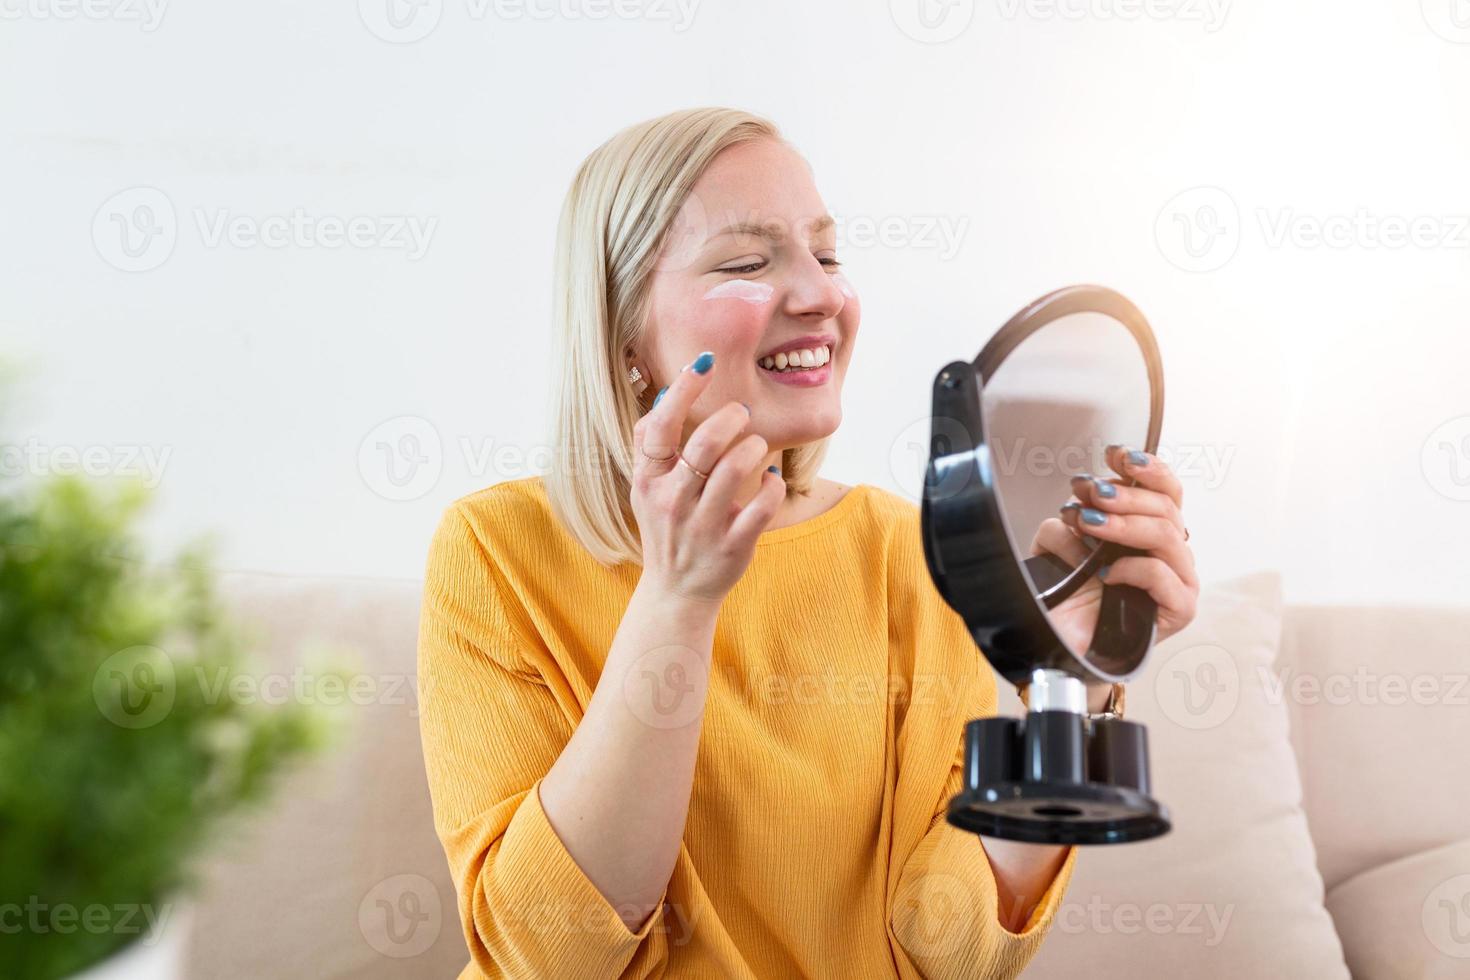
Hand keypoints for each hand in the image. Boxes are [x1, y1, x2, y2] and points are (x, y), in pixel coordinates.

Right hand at [630, 352, 785, 605]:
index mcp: (648, 482)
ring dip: (753, 447)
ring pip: (735, 469)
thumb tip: (666, 393)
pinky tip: (770, 478)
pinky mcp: (733, 545)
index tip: (705, 363)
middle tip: (742, 414)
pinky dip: (773, 484)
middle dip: (731, 418)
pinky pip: (762, 504)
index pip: (659, 426)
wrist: (676, 592)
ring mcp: (703, 526)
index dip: (683, 389)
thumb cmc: (667, 528)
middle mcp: (672, 502)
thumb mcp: (645, 489)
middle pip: (704, 444)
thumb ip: (650, 444)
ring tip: (756, 446)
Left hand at [1027, 445, 1198, 653]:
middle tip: (1092, 492)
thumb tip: (1084, 495)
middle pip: (1167, 508)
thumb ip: (1080, 513)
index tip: (1116, 454)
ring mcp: (1181, 581)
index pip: (1167, 489)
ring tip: (1088, 523)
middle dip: (1127, 495)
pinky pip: (1164, 577)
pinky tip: (1104, 572)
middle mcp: (1172, 553)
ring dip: (1124, 525)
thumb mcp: (1066, 539)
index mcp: (1153, 530)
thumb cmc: (1069, 591)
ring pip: (1167, 537)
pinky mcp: (1180, 610)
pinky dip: (1133, 568)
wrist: (1062, 643)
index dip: (1147, 467)